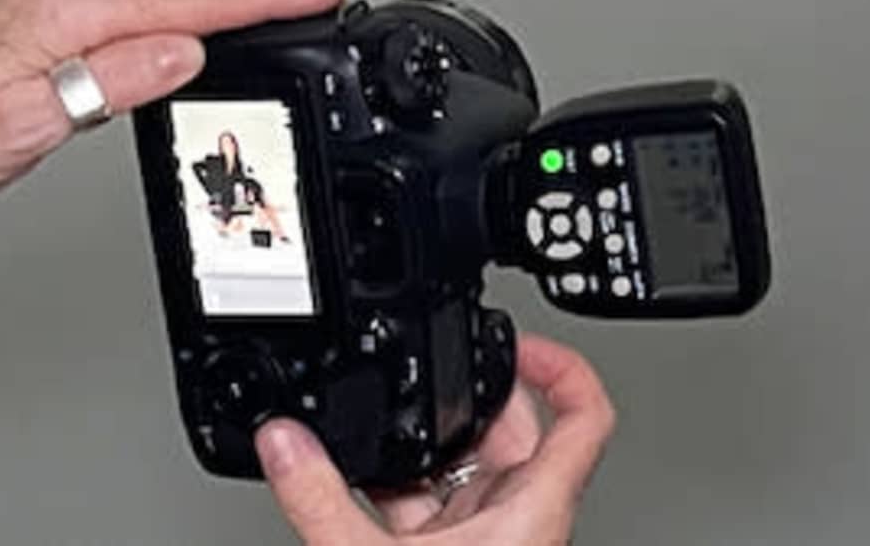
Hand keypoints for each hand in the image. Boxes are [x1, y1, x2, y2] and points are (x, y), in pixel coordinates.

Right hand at [257, 342, 616, 541]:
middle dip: (461, 407)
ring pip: (465, 480)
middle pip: (511, 437)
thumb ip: (319, 499)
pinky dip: (396, 498)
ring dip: (421, 457)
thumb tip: (285, 445)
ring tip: (375, 431)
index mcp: (535, 512)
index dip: (562, 365)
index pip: (584, 414)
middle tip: (421, 380)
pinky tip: (354, 488)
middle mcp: (522, 527)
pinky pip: (431, 518)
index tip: (516, 340)